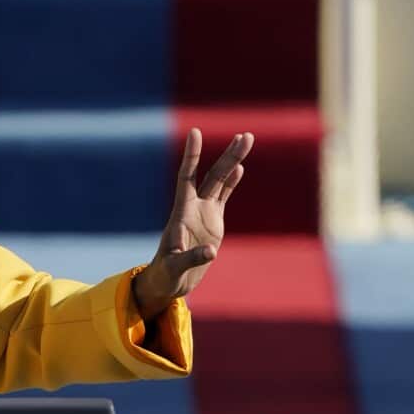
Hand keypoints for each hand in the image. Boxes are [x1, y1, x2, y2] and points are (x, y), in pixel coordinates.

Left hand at [133, 129, 254, 318]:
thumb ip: (191, 258)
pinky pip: (224, 197)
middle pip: (212, 175)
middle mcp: (193, 207)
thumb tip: (211, 252)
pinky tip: (240, 168)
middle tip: (246, 135)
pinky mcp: (213, 222)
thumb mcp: (175, 268)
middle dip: (229, 156)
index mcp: (182, 213)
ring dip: (234, 162)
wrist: (170, 281)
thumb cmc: (166, 274)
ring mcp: (204, 213)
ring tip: (246, 139)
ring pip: (220, 182)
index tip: (195, 132)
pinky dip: (232, 183)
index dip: (192, 156)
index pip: (187, 176)